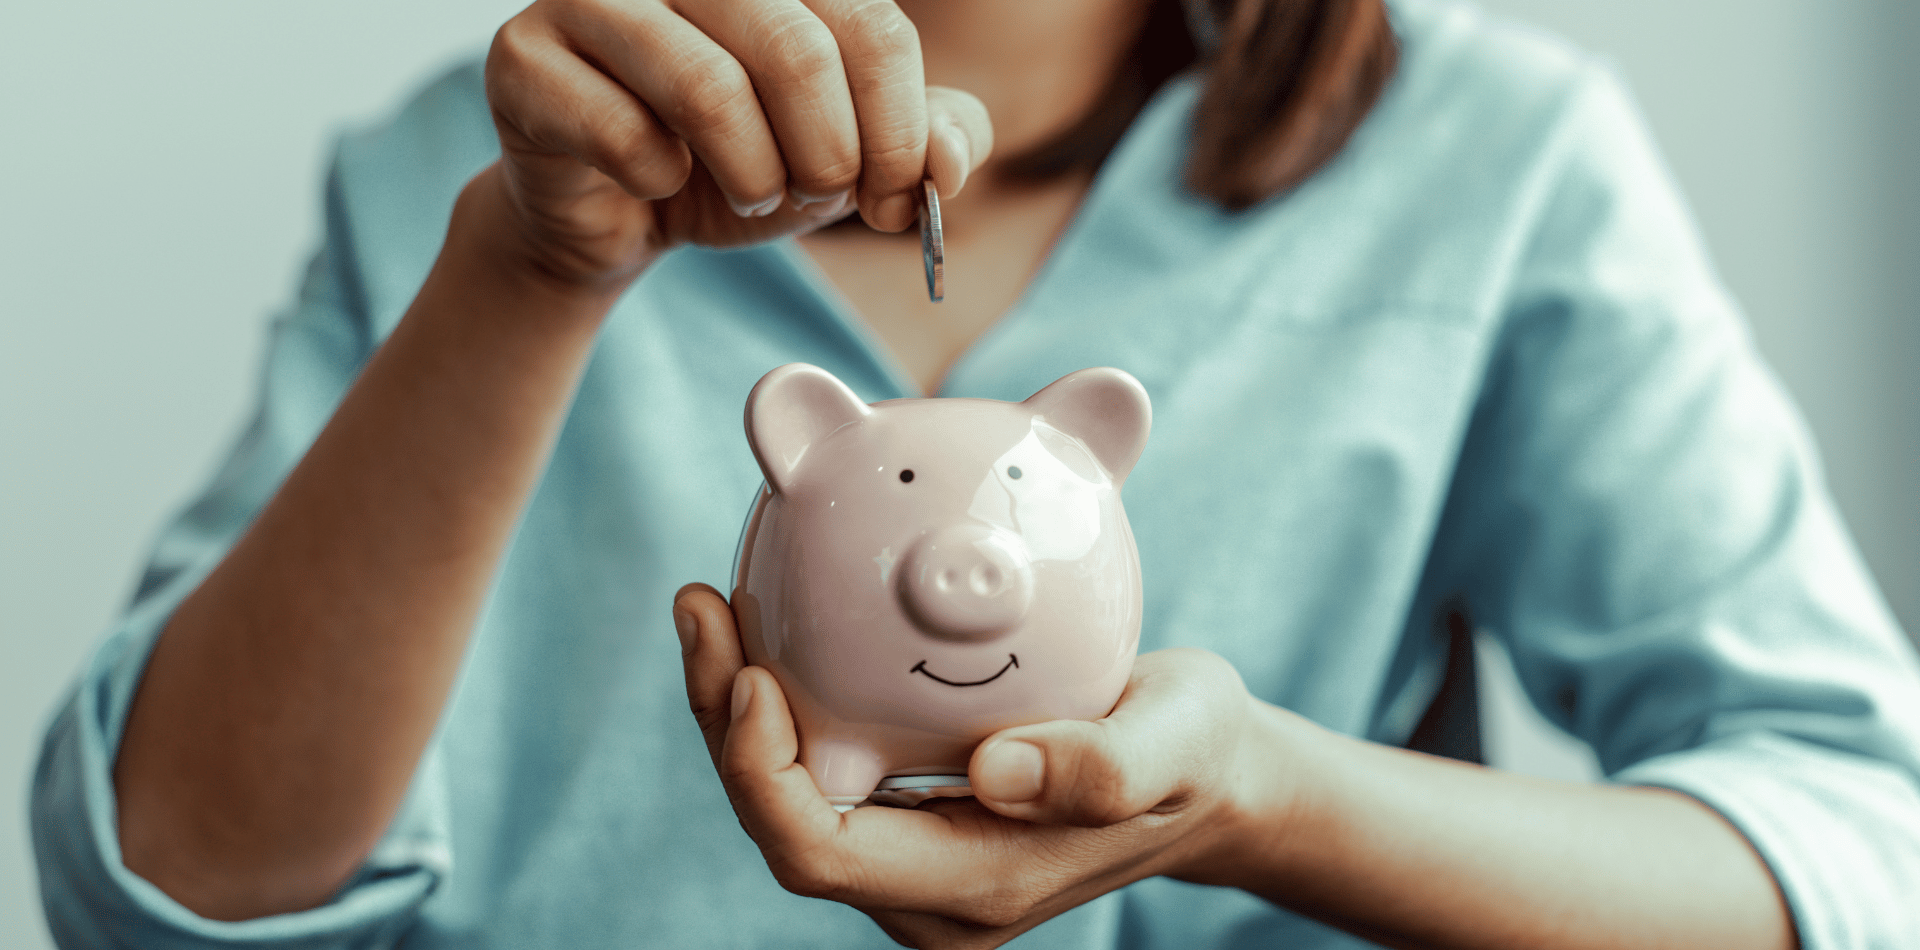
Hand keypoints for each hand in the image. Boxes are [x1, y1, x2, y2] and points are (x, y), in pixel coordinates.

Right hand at [479, 0, 992, 288]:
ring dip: (750, 174)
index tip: (892, 196)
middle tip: (814, 195)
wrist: (620, 213)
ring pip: (708, 89)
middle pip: (797, 51)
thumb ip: (920, 142)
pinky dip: (660, 184)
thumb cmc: (737, 163)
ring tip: (750, 191)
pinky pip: (622, 134)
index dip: (898, 132)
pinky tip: (657, 182)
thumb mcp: (848, 156)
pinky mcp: (525, 59)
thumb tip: (948, 161)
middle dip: (825, 156)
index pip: (873, 28)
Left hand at [673, 583, 1274, 948]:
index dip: (760, 775)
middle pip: (782, 823)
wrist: (1208, 776)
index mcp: (975, 889)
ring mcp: (915, 860)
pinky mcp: (913, 817)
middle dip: (722, 723)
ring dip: (735, 706)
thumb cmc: (1196, 754)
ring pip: (788, 794)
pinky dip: (784, 698)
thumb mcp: (1179, 742)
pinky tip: (772, 618)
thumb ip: (1104, 767)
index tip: (752, 674)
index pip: (819, 854)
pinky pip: (820, 766)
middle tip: (703, 605)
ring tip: (712, 603)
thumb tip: (992, 772)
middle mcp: (927, 891)